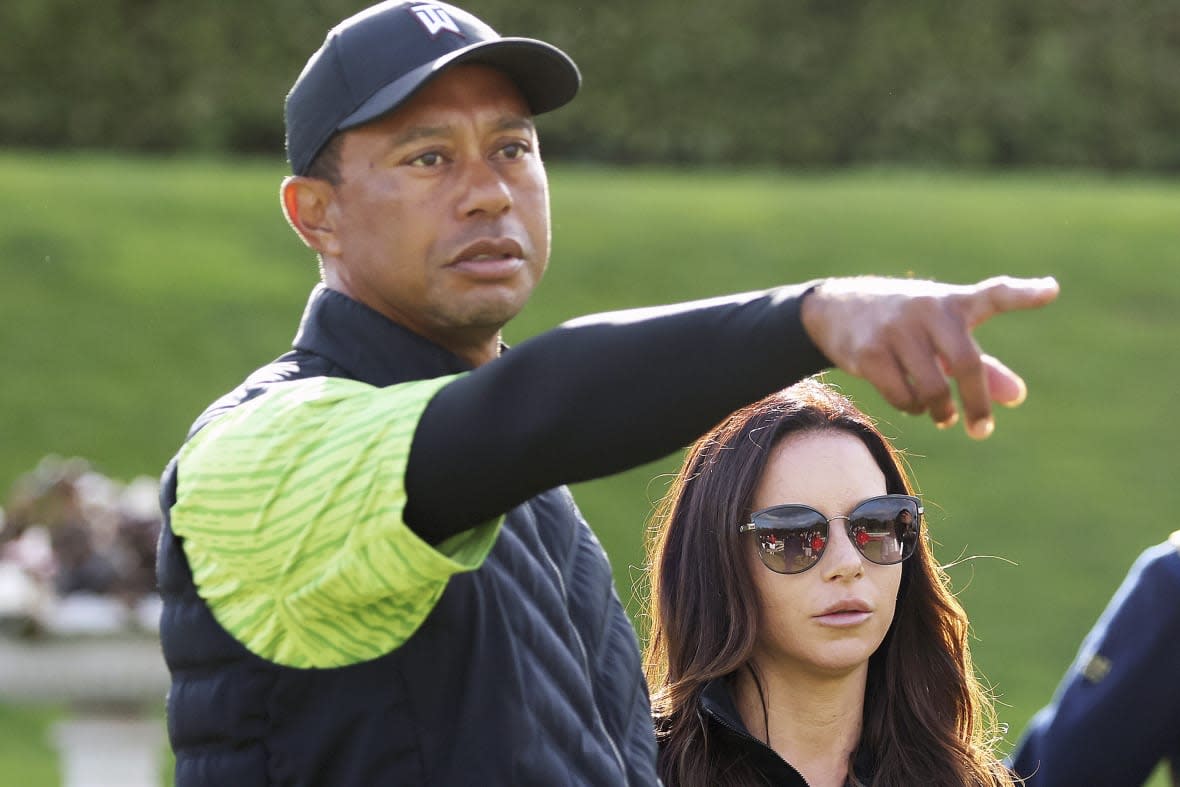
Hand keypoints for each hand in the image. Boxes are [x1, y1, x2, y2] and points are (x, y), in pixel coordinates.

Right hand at [800, 275, 1059, 437]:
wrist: (835, 308)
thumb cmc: (905, 324)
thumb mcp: (942, 336)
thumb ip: (982, 365)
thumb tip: (1018, 397)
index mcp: (953, 302)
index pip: (994, 294)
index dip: (1024, 294)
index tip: (1052, 291)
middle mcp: (927, 310)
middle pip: (966, 363)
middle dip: (976, 403)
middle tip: (981, 430)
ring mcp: (896, 330)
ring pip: (932, 388)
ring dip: (940, 411)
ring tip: (940, 413)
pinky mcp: (869, 352)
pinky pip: (902, 396)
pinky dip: (912, 408)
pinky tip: (912, 403)